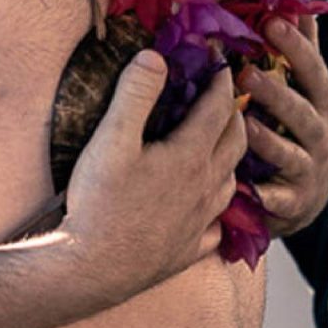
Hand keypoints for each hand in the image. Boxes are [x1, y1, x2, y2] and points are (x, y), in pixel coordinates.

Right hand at [62, 51, 245, 301]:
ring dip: (230, 157)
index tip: (220, 62)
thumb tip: (155, 56)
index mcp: (190, 156)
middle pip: (235, 141)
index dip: (221, 80)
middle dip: (235, 114)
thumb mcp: (111, 139)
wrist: (92, 271)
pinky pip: (218, 226)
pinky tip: (209, 207)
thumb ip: (135, 94)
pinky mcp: (189, 250)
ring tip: (219, 145)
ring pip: (232, 181)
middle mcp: (206, 187)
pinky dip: (220, 209)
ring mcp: (201, 221)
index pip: (219, 108)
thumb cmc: (99, 203)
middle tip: (225, 98)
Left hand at [236, 16, 327, 235]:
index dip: (296, 47)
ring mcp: (310, 170)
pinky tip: (250, 188)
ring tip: (243, 125)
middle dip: (278, 93)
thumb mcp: (305, 91)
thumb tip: (296, 1)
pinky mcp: (296, 203)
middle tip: (247, 72)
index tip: (273, 22)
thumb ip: (301, 51)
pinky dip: (267, 195)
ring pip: (291, 154)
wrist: (305, 198)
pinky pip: (281, 200)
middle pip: (303, 112)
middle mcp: (320, 135)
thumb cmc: (297, 131)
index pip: (312, 72)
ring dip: (268, 141)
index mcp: (320, 103)